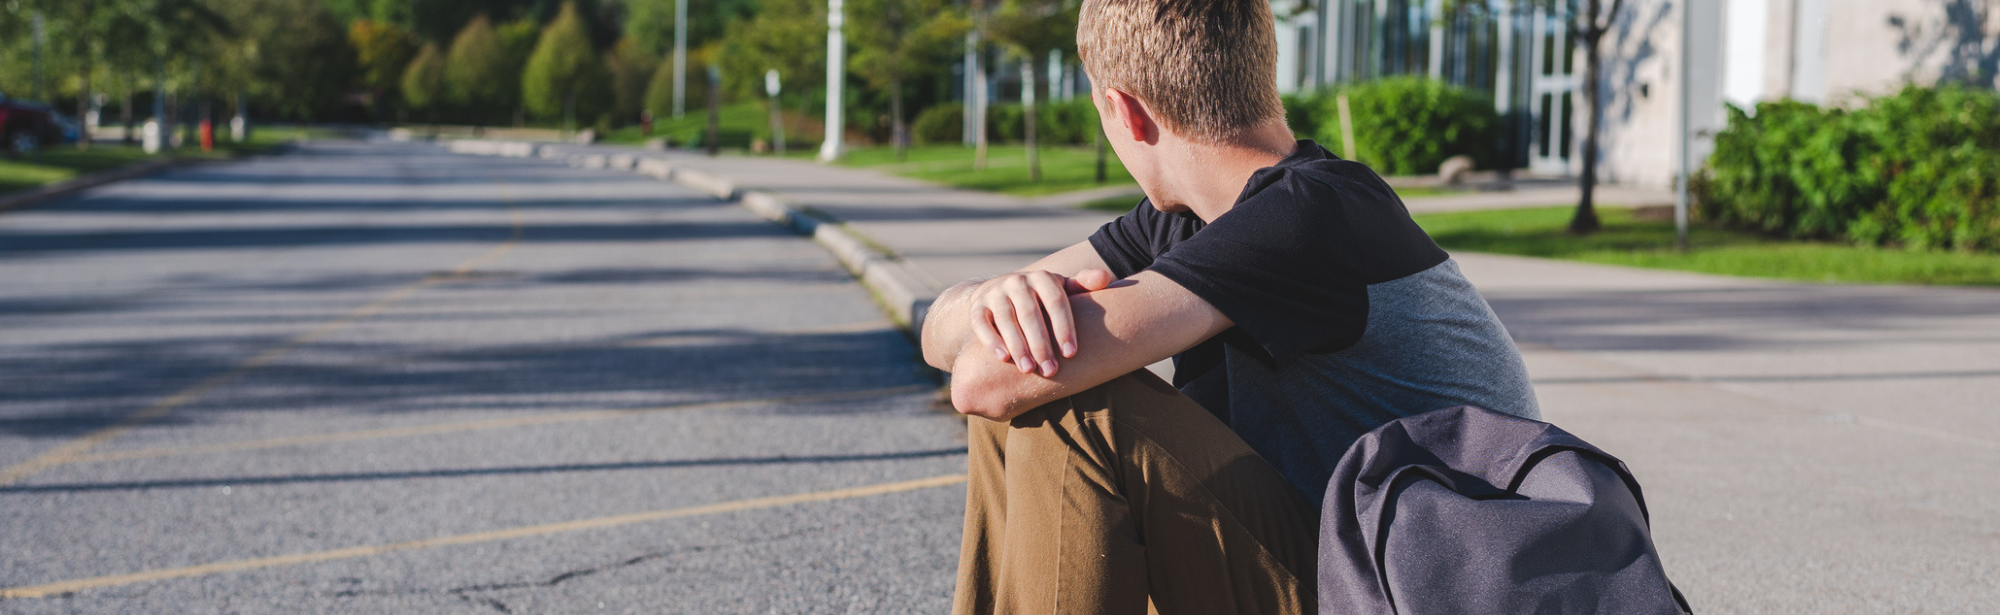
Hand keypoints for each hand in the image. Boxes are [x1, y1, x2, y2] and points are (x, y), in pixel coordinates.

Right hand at [967, 269, 1114, 376]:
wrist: (1000, 292)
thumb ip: (1083, 284)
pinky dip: (991, 340)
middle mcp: (1017, 281)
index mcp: (1043, 278)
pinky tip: (1003, 358)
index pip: (1056, 302)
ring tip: (1028, 370)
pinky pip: (981, 323)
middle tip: (1050, 371)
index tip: (1071, 353)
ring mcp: (995, 293)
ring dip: (1017, 345)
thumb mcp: (1061, 289)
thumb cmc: (1041, 298)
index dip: (1064, 327)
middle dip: (1041, 344)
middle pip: (1030, 313)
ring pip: (1006, 319)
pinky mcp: (977, 307)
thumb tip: (1105, 278)